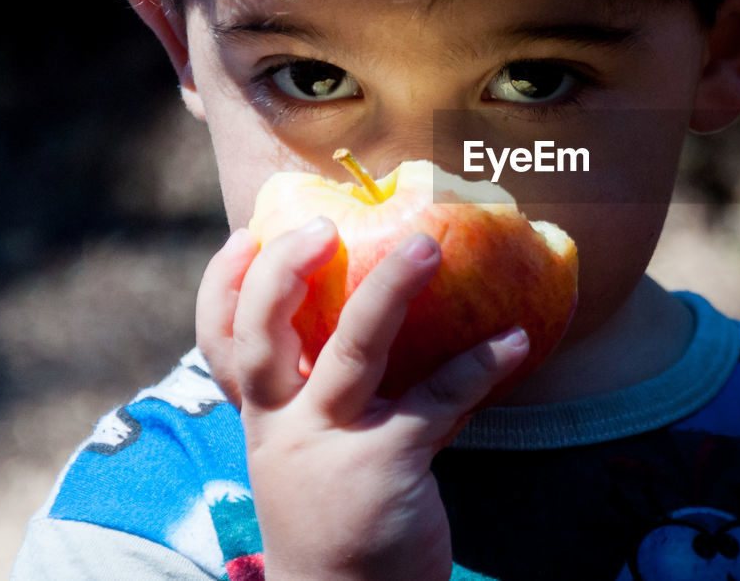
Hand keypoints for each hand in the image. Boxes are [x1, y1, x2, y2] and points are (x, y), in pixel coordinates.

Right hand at [196, 219, 529, 580]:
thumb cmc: (340, 516)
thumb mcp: (320, 454)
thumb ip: (347, 395)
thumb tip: (409, 324)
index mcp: (264, 418)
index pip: (224, 344)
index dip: (226, 286)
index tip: (248, 234)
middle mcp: (283, 428)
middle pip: (262, 338)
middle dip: (283, 273)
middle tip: (325, 224)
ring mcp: (331, 446)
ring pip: (352, 352)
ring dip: (389, 291)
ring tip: (429, 245)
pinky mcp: (386, 465)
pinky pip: (439, 399)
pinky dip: (480, 364)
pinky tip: (515, 339)